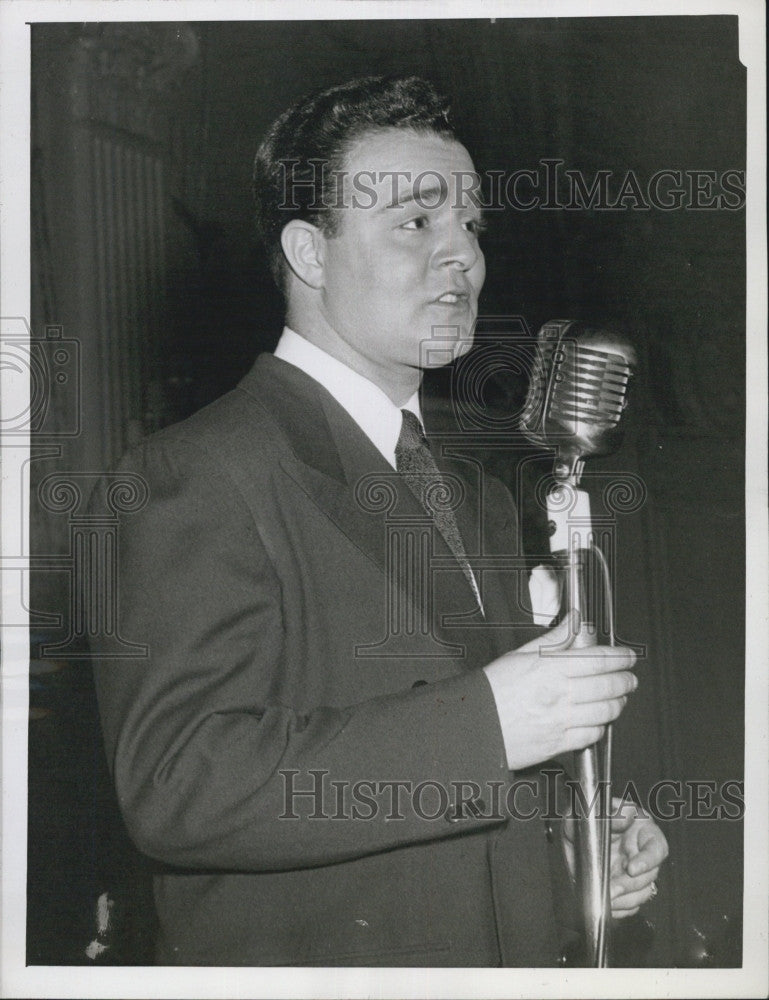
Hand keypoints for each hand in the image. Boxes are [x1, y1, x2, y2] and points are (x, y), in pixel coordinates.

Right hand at [483, 616, 637, 769]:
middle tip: (629, 677)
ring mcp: (560, 720)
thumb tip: (574, 621)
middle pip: (608, 686)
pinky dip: (602, 726)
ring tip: (619, 697)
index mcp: (549, 668)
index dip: (620, 657)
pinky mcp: (558, 743)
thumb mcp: (520, 655)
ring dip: (618, 703)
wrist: (473, 726)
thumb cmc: (492, 691)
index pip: (598, 659)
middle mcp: (558, 694)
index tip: (628, 656)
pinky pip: (592, 735)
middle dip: (626, 680)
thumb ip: (554, 639)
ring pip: (605, 711)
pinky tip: (599, 720)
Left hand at [606, 798, 668, 918]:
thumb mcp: (595, 808)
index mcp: (643, 831)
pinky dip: (621, 908)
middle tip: (611, 890)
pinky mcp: (629, 888)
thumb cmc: (594, 815)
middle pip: (648, 877)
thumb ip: (607, 811)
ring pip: (641, 893)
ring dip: (625, 900)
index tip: (631, 868)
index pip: (657, 848)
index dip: (647, 860)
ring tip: (606, 900)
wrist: (583, 829)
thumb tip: (623, 820)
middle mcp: (643, 854)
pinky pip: (631, 904)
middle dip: (628, 886)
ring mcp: (638, 873)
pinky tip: (608, 906)